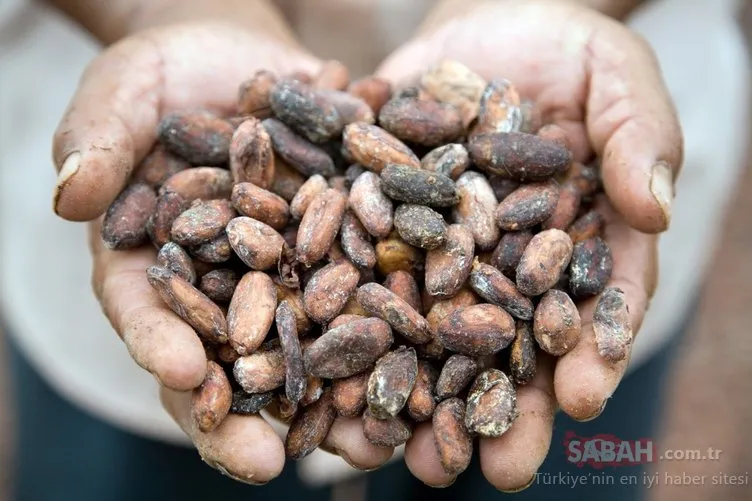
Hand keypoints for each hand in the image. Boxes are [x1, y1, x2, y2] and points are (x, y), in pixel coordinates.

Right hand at [56, 22, 393, 483]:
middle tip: (271, 462)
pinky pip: (361, 306)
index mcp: (152, 262)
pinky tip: (414, 378)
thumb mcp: (126, 93)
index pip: (148, 316)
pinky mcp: (337, 261)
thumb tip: (70, 196)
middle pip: (226, 363)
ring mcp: (281, 281)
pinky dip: (386, 344)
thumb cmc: (171, 74)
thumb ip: (98, 139)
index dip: (162, 349)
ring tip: (360, 445)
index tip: (185, 377)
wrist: (245, 63)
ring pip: (300, 354)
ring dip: (328, 406)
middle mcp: (218, 289)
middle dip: (246, 415)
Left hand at [376, 0, 681, 490]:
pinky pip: (368, 286)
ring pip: (438, 336)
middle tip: (500, 470)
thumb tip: (657, 207)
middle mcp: (510, 265)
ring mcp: (444, 257)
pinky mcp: (384, 234)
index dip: (593, 350)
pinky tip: (341, 385)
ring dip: (427, 400)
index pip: (593, 305)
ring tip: (416, 458)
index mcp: (579, 242)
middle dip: (508, 408)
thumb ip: (639, 135)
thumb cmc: (561, 46)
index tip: (584, 398)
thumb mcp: (613, 74)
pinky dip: (356, 334)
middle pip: (514, 345)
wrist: (478, 28)